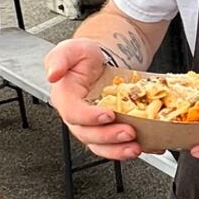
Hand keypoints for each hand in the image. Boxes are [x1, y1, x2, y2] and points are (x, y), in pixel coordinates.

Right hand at [45, 37, 139, 160]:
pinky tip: (145, 147)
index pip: (72, 113)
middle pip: (87, 134)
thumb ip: (60, 58)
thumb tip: (52, 74)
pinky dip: (128, 149)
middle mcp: (76, 116)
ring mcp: (91, 126)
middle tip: (128, 132)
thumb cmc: (85, 56)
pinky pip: (114, 146)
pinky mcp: (106, 131)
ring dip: (117, 149)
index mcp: (64, 98)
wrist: (101, 61)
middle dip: (109, 136)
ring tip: (135, 147)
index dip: (89, 117)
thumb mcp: (71, 49)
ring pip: (100, 146)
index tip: (108, 114)